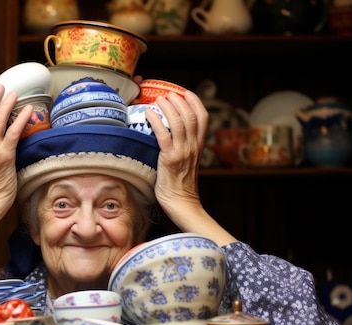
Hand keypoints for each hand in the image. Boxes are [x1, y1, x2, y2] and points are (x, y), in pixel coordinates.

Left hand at [147, 90, 208, 221]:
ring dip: (168, 107)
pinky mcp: (170, 159)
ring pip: (179, 121)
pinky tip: (149, 113)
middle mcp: (193, 147)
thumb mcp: (187, 163)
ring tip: (159, 99)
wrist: (181, 204)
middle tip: (168, 93)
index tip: (186, 92)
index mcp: (199, 146)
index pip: (203, 118)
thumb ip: (183, 148)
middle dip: (179, 100)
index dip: (195, 102)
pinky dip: (156, 120)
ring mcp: (182, 152)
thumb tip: (169, 136)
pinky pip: (163, 134)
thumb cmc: (180, 186)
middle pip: (190, 115)